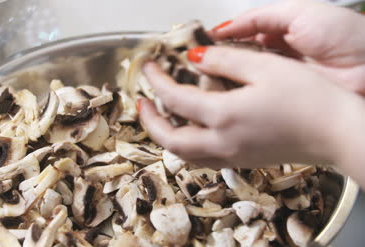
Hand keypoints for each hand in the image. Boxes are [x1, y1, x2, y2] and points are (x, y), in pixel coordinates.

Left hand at [139, 46, 362, 171]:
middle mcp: (222, 142)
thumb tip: (193, 58)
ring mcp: (232, 156)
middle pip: (170, 140)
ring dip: (166, 136)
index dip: (156, 81)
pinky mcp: (243, 160)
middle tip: (142, 102)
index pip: (174, 98)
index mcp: (224, 116)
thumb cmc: (310, 99)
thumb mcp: (264, 67)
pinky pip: (203, 159)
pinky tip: (191, 131)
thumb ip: (223, 61)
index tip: (148, 67)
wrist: (339, 132)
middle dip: (149, 121)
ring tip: (161, 117)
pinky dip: (187, 146)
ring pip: (184, 155)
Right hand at [210, 0, 364, 93]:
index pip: (239, 35)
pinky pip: (254, 96)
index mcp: (279, 31)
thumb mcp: (298, 12)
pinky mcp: (282, 101)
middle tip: (193, 67)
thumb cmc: (345, 37)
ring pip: (242, 78)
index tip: (195, 47)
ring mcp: (278, 80)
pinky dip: (238, 96)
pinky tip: (222, 97)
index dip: (218, 40)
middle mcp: (276, 57)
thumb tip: (223, 28)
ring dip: (223, 80)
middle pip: (237, 58)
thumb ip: (258, 18)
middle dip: (216, 61)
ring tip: (200, 81)